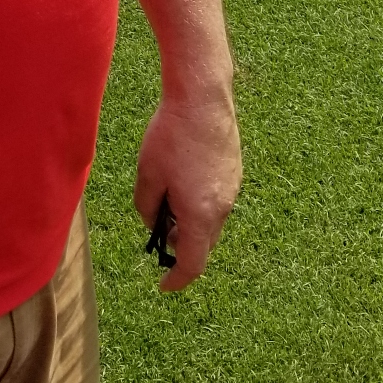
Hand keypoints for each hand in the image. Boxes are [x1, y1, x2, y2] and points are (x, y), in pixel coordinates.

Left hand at [134, 91, 241, 292]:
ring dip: (191, 220)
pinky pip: (218, 199)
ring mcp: (233, 188)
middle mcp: (223, 207)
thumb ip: (146, 208)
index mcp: (201, 214)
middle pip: (203, 243)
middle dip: (181, 243)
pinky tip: (184, 175)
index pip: (193, 264)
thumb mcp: (147, 175)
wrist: (202, 97)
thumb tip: (154, 223)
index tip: (163, 284)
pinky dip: (201, 201)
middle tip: (158, 226)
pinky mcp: (235, 171)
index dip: (176, 279)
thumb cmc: (171, 135)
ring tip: (168, 193)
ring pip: (211, 220)